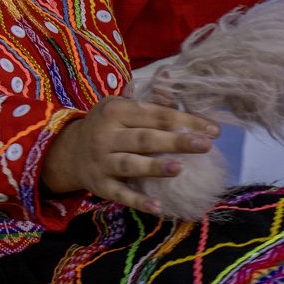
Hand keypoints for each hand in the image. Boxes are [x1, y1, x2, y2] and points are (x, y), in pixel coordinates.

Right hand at [41, 95, 220, 213]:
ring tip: (179, 168)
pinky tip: (158, 207)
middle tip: (205, 146)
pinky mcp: (100, 186)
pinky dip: (138, 202)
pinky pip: (121, 194)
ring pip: (131, 165)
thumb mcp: (121, 106)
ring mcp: (102, 162)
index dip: (185, 121)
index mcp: (116, 111)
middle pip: (145, 139)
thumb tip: (169, 76)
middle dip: (176, 141)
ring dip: (154, 167)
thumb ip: (148, 98)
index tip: (213, 130)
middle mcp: (106, 136)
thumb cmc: (107, 126)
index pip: (156, 115)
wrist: (69, 152)